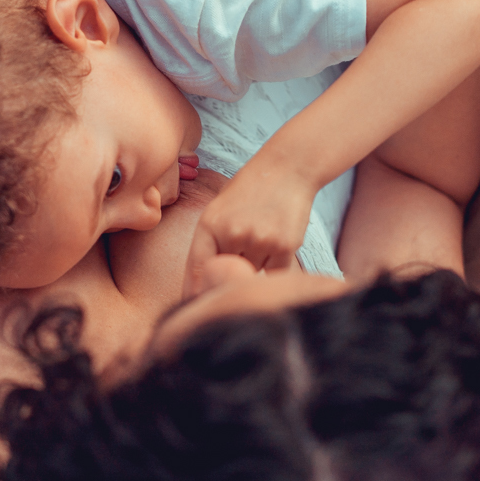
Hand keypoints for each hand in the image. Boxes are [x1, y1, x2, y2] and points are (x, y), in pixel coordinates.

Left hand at [182, 157, 316, 297]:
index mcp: (209, 224)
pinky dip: (273, 266)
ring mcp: (259, 241)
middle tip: (233, 271)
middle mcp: (232, 234)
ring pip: (250, 274)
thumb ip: (211, 245)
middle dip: (227, 277)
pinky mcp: (284, 246)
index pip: (197, 271)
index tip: (192, 310)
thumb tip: (203, 287)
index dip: (193, 294)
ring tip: (260, 236)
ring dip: (253, 266)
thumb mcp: (219, 211)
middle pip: (225, 276)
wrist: (287, 170)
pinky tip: (275, 240)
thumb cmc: (249, 192)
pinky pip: (273, 274)